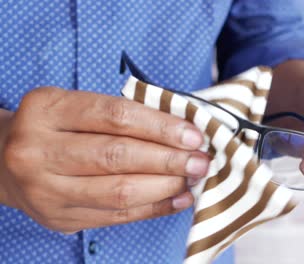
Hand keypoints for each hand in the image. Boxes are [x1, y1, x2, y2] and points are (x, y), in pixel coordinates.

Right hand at [0, 87, 209, 232]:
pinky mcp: (60, 219)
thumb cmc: (53, 128)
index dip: (160, 126)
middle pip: (118, 155)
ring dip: (166, 185)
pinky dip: (154, 207)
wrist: (5, 164)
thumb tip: (180, 132)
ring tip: (193, 178)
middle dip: (169, 159)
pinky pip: (117, 215)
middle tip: (200, 160)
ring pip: (119, 190)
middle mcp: (39, 150)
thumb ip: (121, 115)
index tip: (193, 134)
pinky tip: (178, 198)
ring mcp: (46, 189)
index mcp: (47, 109)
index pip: (115, 115)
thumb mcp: (74, 106)